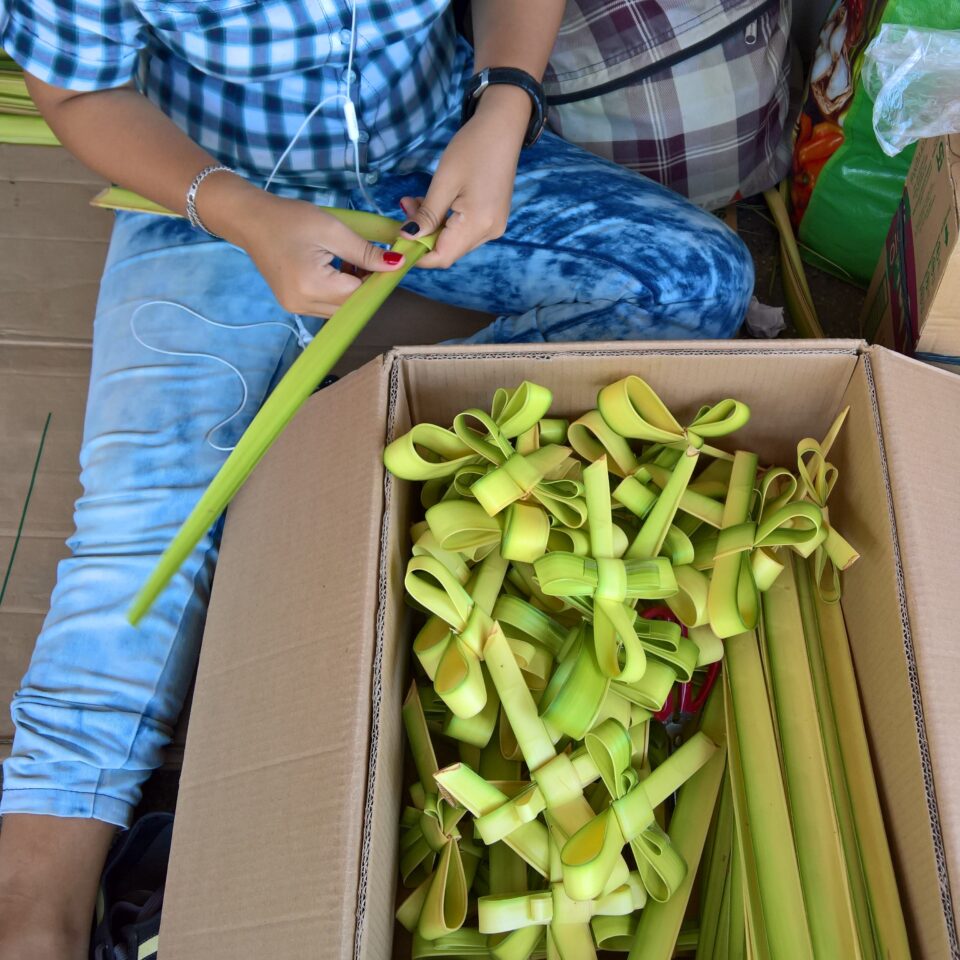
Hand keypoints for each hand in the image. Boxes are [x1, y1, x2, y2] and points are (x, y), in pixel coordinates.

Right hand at [201, 178, 405, 316]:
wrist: (249, 220)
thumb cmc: (289, 219)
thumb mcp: (332, 230)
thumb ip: (365, 252)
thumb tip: (396, 265)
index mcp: (313, 286)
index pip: (359, 294)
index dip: (376, 279)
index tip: (386, 261)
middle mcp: (303, 305)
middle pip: (350, 305)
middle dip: (364, 286)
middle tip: (367, 258)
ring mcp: (296, 308)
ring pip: (339, 308)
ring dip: (351, 290)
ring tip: (347, 261)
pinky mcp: (293, 305)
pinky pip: (325, 305)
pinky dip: (336, 291)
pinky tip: (335, 269)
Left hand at [400, 84, 528, 267]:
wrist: (503, 128)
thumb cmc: (473, 148)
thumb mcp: (444, 181)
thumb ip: (427, 215)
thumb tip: (406, 237)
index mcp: (478, 224)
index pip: (442, 257)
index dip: (417, 256)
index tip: (396, 242)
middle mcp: (489, 232)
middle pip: (448, 250)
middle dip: (422, 237)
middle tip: (404, 209)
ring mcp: (493, 227)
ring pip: (454, 241)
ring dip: (431, 227)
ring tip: (415, 201)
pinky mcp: (492, 219)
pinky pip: (463, 231)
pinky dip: (445, 222)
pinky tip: (434, 203)